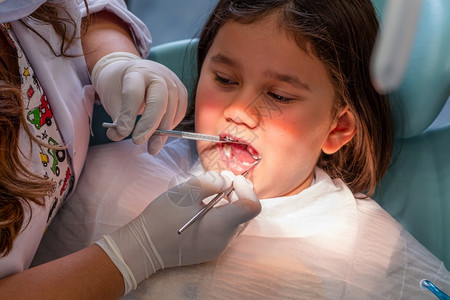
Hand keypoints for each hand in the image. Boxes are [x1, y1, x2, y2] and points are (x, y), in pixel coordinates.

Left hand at [91, 52, 187, 153]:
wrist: (134, 71)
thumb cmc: (121, 85)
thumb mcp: (112, 98)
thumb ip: (117, 118)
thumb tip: (118, 135)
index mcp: (137, 72)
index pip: (134, 94)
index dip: (128, 114)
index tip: (121, 132)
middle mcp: (158, 75)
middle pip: (159, 101)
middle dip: (149, 124)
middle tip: (137, 141)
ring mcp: (173, 83)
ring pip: (172, 110)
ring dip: (162, 132)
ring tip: (151, 147)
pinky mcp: (181, 93)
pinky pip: (179, 113)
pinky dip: (170, 127)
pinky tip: (160, 135)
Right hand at [96, 171, 260, 293]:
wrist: (143, 248)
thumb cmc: (162, 218)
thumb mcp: (185, 192)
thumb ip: (211, 182)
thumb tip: (226, 181)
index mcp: (221, 226)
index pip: (251, 207)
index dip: (246, 189)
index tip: (232, 179)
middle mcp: (224, 240)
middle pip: (244, 213)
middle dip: (237, 193)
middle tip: (221, 180)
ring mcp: (217, 248)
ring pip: (235, 221)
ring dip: (229, 203)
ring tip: (211, 191)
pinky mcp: (209, 251)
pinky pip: (224, 230)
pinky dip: (221, 215)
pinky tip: (205, 206)